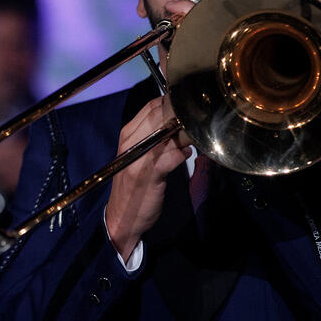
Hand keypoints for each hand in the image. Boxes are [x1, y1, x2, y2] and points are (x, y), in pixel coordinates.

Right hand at [104, 97, 189, 261]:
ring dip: (186, 134)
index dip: (173, 103)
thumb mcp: (141, 156)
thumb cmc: (134, 185)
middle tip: (198, 120)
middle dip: (182, 115)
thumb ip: (157, 138)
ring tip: (194, 138)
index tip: (189, 107)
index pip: (152, 106)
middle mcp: (131, 142)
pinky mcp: (149, 174)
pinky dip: (182, 154)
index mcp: (128, 134)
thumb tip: (182, 122)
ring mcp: (139, 157)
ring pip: (168, 132)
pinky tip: (186, 156)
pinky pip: (171, 156)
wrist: (122, 217)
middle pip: (161, 115)